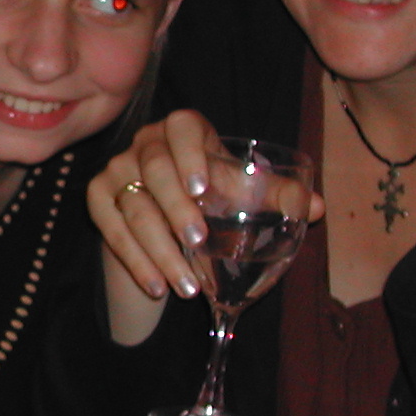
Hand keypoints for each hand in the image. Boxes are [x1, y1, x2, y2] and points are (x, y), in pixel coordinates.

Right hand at [89, 109, 325, 300]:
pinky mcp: (98, 198)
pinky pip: (111, 229)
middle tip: (198, 242)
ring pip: (132, 207)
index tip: (203, 188)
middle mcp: (145, 143)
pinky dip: (135, 261)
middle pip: (154, 169)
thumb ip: (280, 197)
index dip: (190, 153)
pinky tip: (157, 286)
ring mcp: (116, 169)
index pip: (181, 128)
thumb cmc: (214, 197)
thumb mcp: (245, 195)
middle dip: (175, 209)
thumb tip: (317, 208)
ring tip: (186, 286)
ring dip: (159, 250)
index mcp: (183, 131)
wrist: (169, 221)